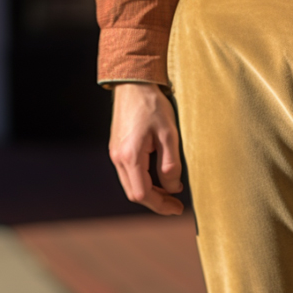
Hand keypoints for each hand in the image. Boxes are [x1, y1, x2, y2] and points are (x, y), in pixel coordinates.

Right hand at [109, 83, 183, 215]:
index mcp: (130, 156)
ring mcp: (115, 154)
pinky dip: (144, 181)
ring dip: (150, 192)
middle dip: (156, 202)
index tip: (177, 208)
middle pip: (134, 194)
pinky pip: (129, 173)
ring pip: (131, 185)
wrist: (133, 84)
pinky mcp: (117, 149)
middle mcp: (118, 158)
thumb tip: (173, 188)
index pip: (142, 195)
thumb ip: (171, 164)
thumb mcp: (169, 135)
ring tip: (171, 191)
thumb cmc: (152, 106)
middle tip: (176, 204)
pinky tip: (158, 177)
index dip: (160, 205)